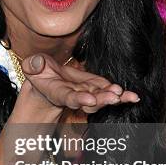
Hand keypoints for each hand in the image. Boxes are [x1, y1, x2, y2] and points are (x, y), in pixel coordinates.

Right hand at [19, 53, 139, 114]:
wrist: (47, 79)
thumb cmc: (39, 72)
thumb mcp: (32, 66)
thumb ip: (33, 65)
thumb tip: (37, 62)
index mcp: (58, 92)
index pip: (69, 97)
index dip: (78, 99)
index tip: (89, 99)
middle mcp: (75, 96)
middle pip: (89, 102)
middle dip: (102, 100)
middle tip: (114, 97)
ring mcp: (87, 93)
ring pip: (102, 98)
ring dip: (114, 98)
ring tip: (127, 96)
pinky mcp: (96, 88)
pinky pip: (109, 92)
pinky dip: (121, 95)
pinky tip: (133, 97)